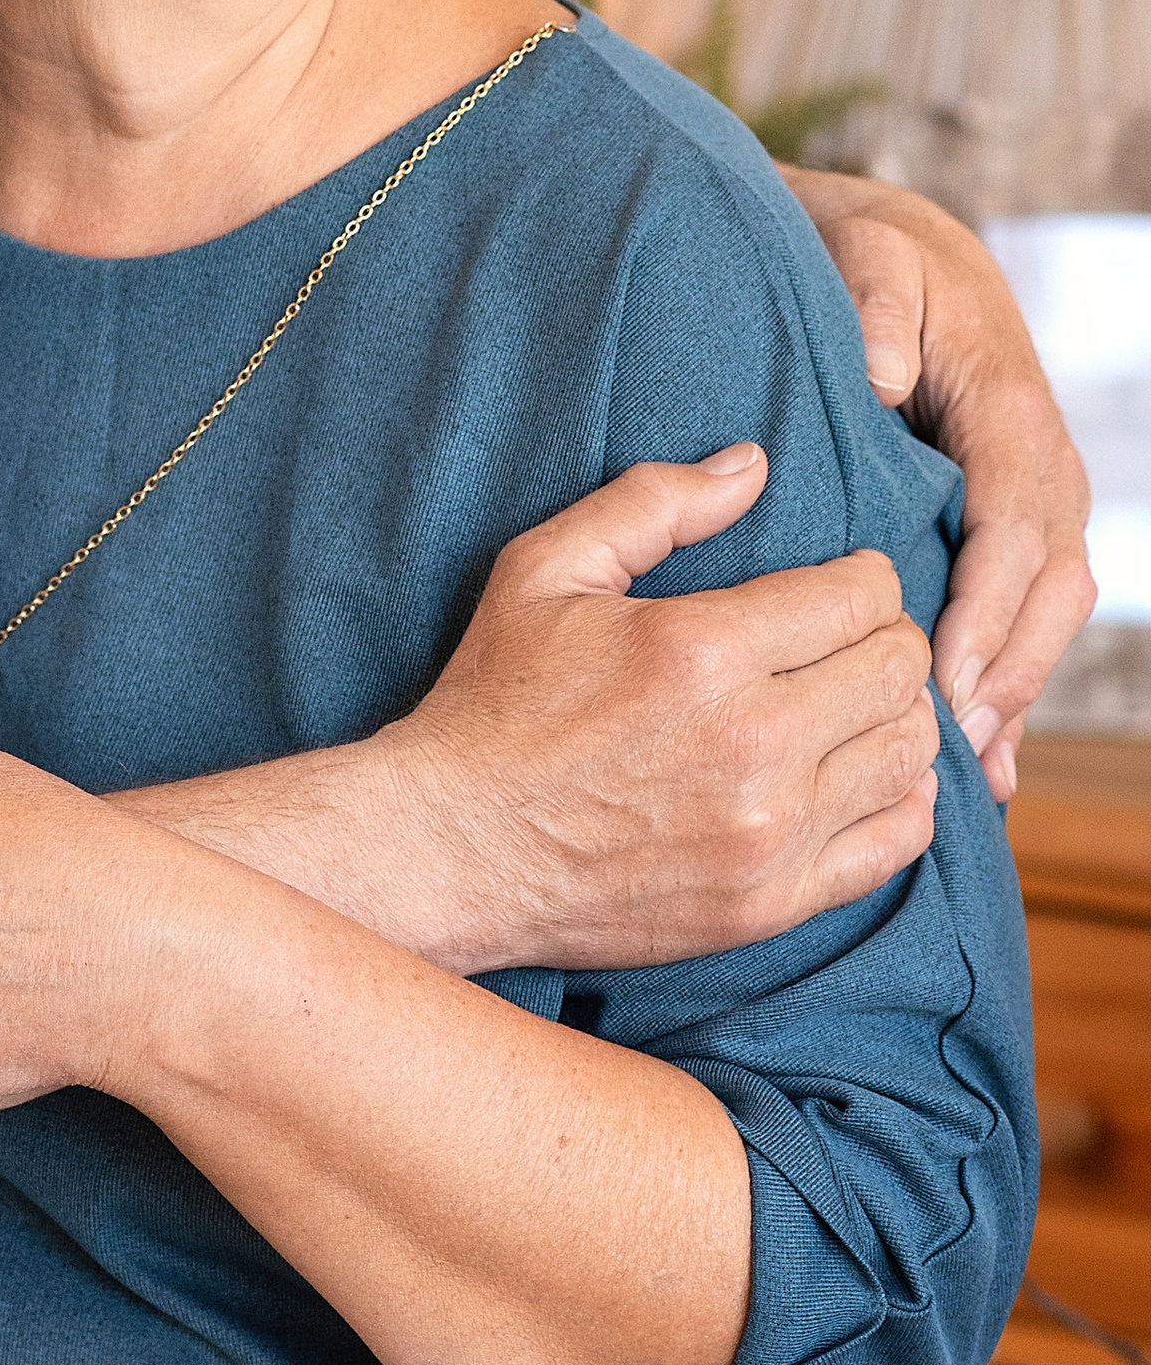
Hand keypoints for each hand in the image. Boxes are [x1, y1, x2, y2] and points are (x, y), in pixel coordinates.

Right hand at [342, 446, 940, 972]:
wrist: (454, 848)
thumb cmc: (495, 699)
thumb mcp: (545, 570)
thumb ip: (653, 503)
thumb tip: (753, 463)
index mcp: (700, 649)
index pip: (861, 597)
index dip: (863, 577)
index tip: (839, 583)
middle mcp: (751, 742)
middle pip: (899, 670)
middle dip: (885, 639)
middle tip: (846, 640)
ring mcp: (767, 832)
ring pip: (910, 753)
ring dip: (895, 716)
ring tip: (851, 703)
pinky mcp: (771, 901)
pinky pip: (897, 843)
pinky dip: (900, 800)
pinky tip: (859, 774)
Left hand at [787, 168, 1093, 796]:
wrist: (895, 252)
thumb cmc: (870, 258)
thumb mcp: (868, 259)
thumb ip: (875, 308)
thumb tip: (877, 380)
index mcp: (1010, 411)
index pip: (1013, 527)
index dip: (987, 609)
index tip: (946, 676)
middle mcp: (1039, 464)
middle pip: (1048, 588)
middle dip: (1007, 671)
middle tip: (950, 746)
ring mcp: (1035, 500)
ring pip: (1045, 613)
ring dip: (1014, 692)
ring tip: (969, 774)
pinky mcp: (1012, 527)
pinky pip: (1027, 615)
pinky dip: (1013, 687)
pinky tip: (993, 769)